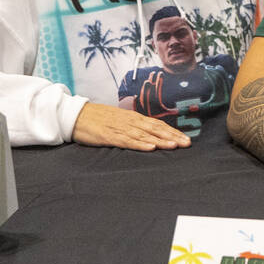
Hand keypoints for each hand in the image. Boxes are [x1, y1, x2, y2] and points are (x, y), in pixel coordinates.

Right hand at [71, 101, 191, 150]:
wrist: (76, 115)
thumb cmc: (98, 119)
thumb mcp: (119, 120)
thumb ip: (134, 127)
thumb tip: (150, 134)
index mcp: (133, 118)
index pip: (157, 124)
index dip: (172, 131)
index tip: (186, 139)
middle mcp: (130, 121)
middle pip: (155, 129)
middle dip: (172, 136)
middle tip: (187, 143)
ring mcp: (120, 128)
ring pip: (144, 134)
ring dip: (160, 140)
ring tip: (174, 146)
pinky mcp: (109, 136)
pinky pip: (127, 140)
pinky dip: (140, 144)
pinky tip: (150, 147)